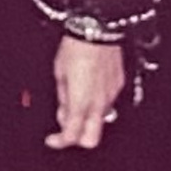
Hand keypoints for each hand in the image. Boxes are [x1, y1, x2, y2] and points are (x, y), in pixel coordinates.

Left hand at [47, 33, 127, 152]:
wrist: (97, 29)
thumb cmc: (76, 47)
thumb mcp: (59, 74)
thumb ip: (63, 98)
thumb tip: (64, 110)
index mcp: (81, 103)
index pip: (71, 136)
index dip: (59, 142)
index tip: (52, 139)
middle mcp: (99, 103)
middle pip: (92, 139)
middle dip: (78, 138)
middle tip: (66, 127)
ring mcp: (111, 94)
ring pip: (100, 120)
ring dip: (87, 118)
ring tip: (75, 99)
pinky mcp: (118, 84)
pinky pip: (108, 102)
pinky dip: (96, 103)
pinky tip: (88, 88)